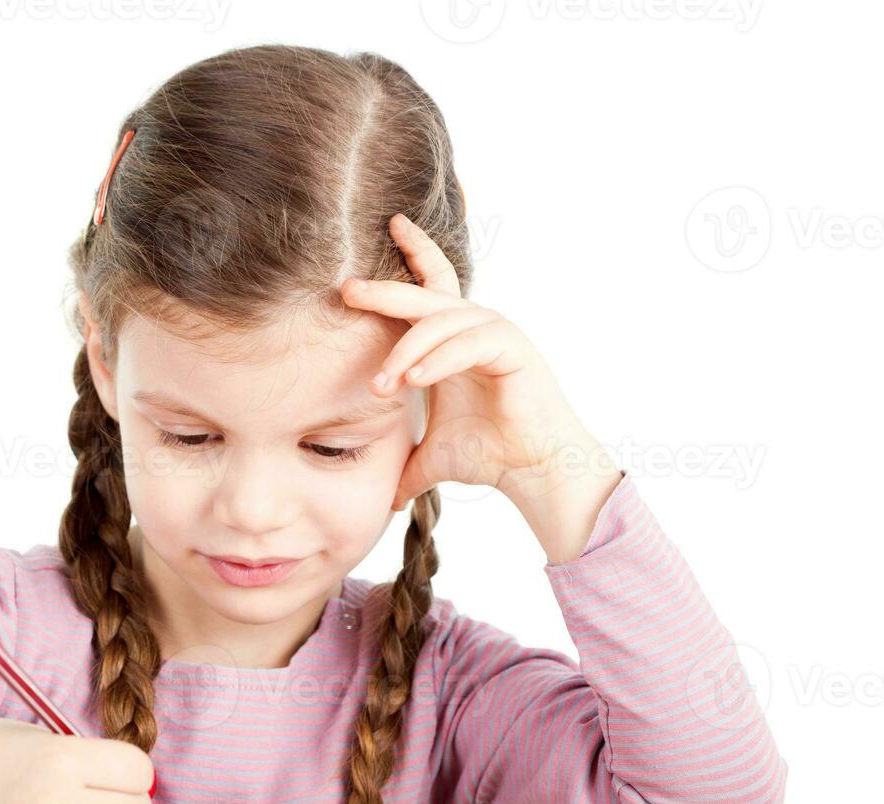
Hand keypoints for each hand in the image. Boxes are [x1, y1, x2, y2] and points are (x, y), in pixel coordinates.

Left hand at [341, 213, 605, 510]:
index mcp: (455, 340)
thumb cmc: (490, 455)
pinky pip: (468, 343)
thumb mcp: (432, 455)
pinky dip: (439, 359)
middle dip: (386, 291)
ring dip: (406, 350)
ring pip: (442, 322)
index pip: (432, 286)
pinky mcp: (513, 349)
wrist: (534, 473)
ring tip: (382, 386)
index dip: (415, 253)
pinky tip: (414, 379)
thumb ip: (404, 464)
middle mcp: (475, 329)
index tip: (392, 225)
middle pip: (427, 295)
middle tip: (349, 290)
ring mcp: (496, 334)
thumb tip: (382, 498)